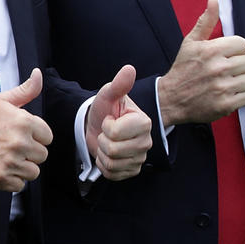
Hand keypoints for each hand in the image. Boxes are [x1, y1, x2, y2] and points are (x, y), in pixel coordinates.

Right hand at [0, 68, 52, 191]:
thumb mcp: (2, 100)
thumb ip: (26, 90)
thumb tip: (38, 74)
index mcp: (25, 122)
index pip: (47, 137)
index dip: (36, 136)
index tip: (23, 135)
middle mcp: (20, 142)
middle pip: (42, 155)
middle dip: (30, 152)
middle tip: (13, 146)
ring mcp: (12, 161)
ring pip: (33, 172)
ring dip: (22, 167)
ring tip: (7, 157)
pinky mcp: (2, 177)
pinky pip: (20, 185)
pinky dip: (12, 180)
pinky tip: (2, 167)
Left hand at [85, 65, 152, 180]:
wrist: (97, 126)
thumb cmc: (105, 109)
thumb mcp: (108, 94)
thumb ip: (118, 84)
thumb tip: (129, 69)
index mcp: (144, 122)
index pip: (115, 133)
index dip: (105, 126)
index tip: (110, 118)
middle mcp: (146, 141)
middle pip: (113, 150)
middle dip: (102, 140)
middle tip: (107, 131)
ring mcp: (140, 158)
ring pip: (112, 163)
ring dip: (102, 153)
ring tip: (108, 141)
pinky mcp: (132, 171)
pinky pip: (112, 174)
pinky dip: (104, 165)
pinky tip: (108, 154)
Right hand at [156, 0, 244, 125]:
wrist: (171, 98)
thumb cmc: (183, 68)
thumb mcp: (191, 42)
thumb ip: (205, 22)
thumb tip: (214, 1)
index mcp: (211, 50)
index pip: (243, 44)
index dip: (235, 49)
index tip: (226, 55)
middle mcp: (218, 68)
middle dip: (240, 64)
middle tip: (228, 69)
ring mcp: (223, 88)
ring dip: (242, 80)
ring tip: (229, 80)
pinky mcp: (226, 105)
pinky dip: (240, 95)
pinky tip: (227, 92)